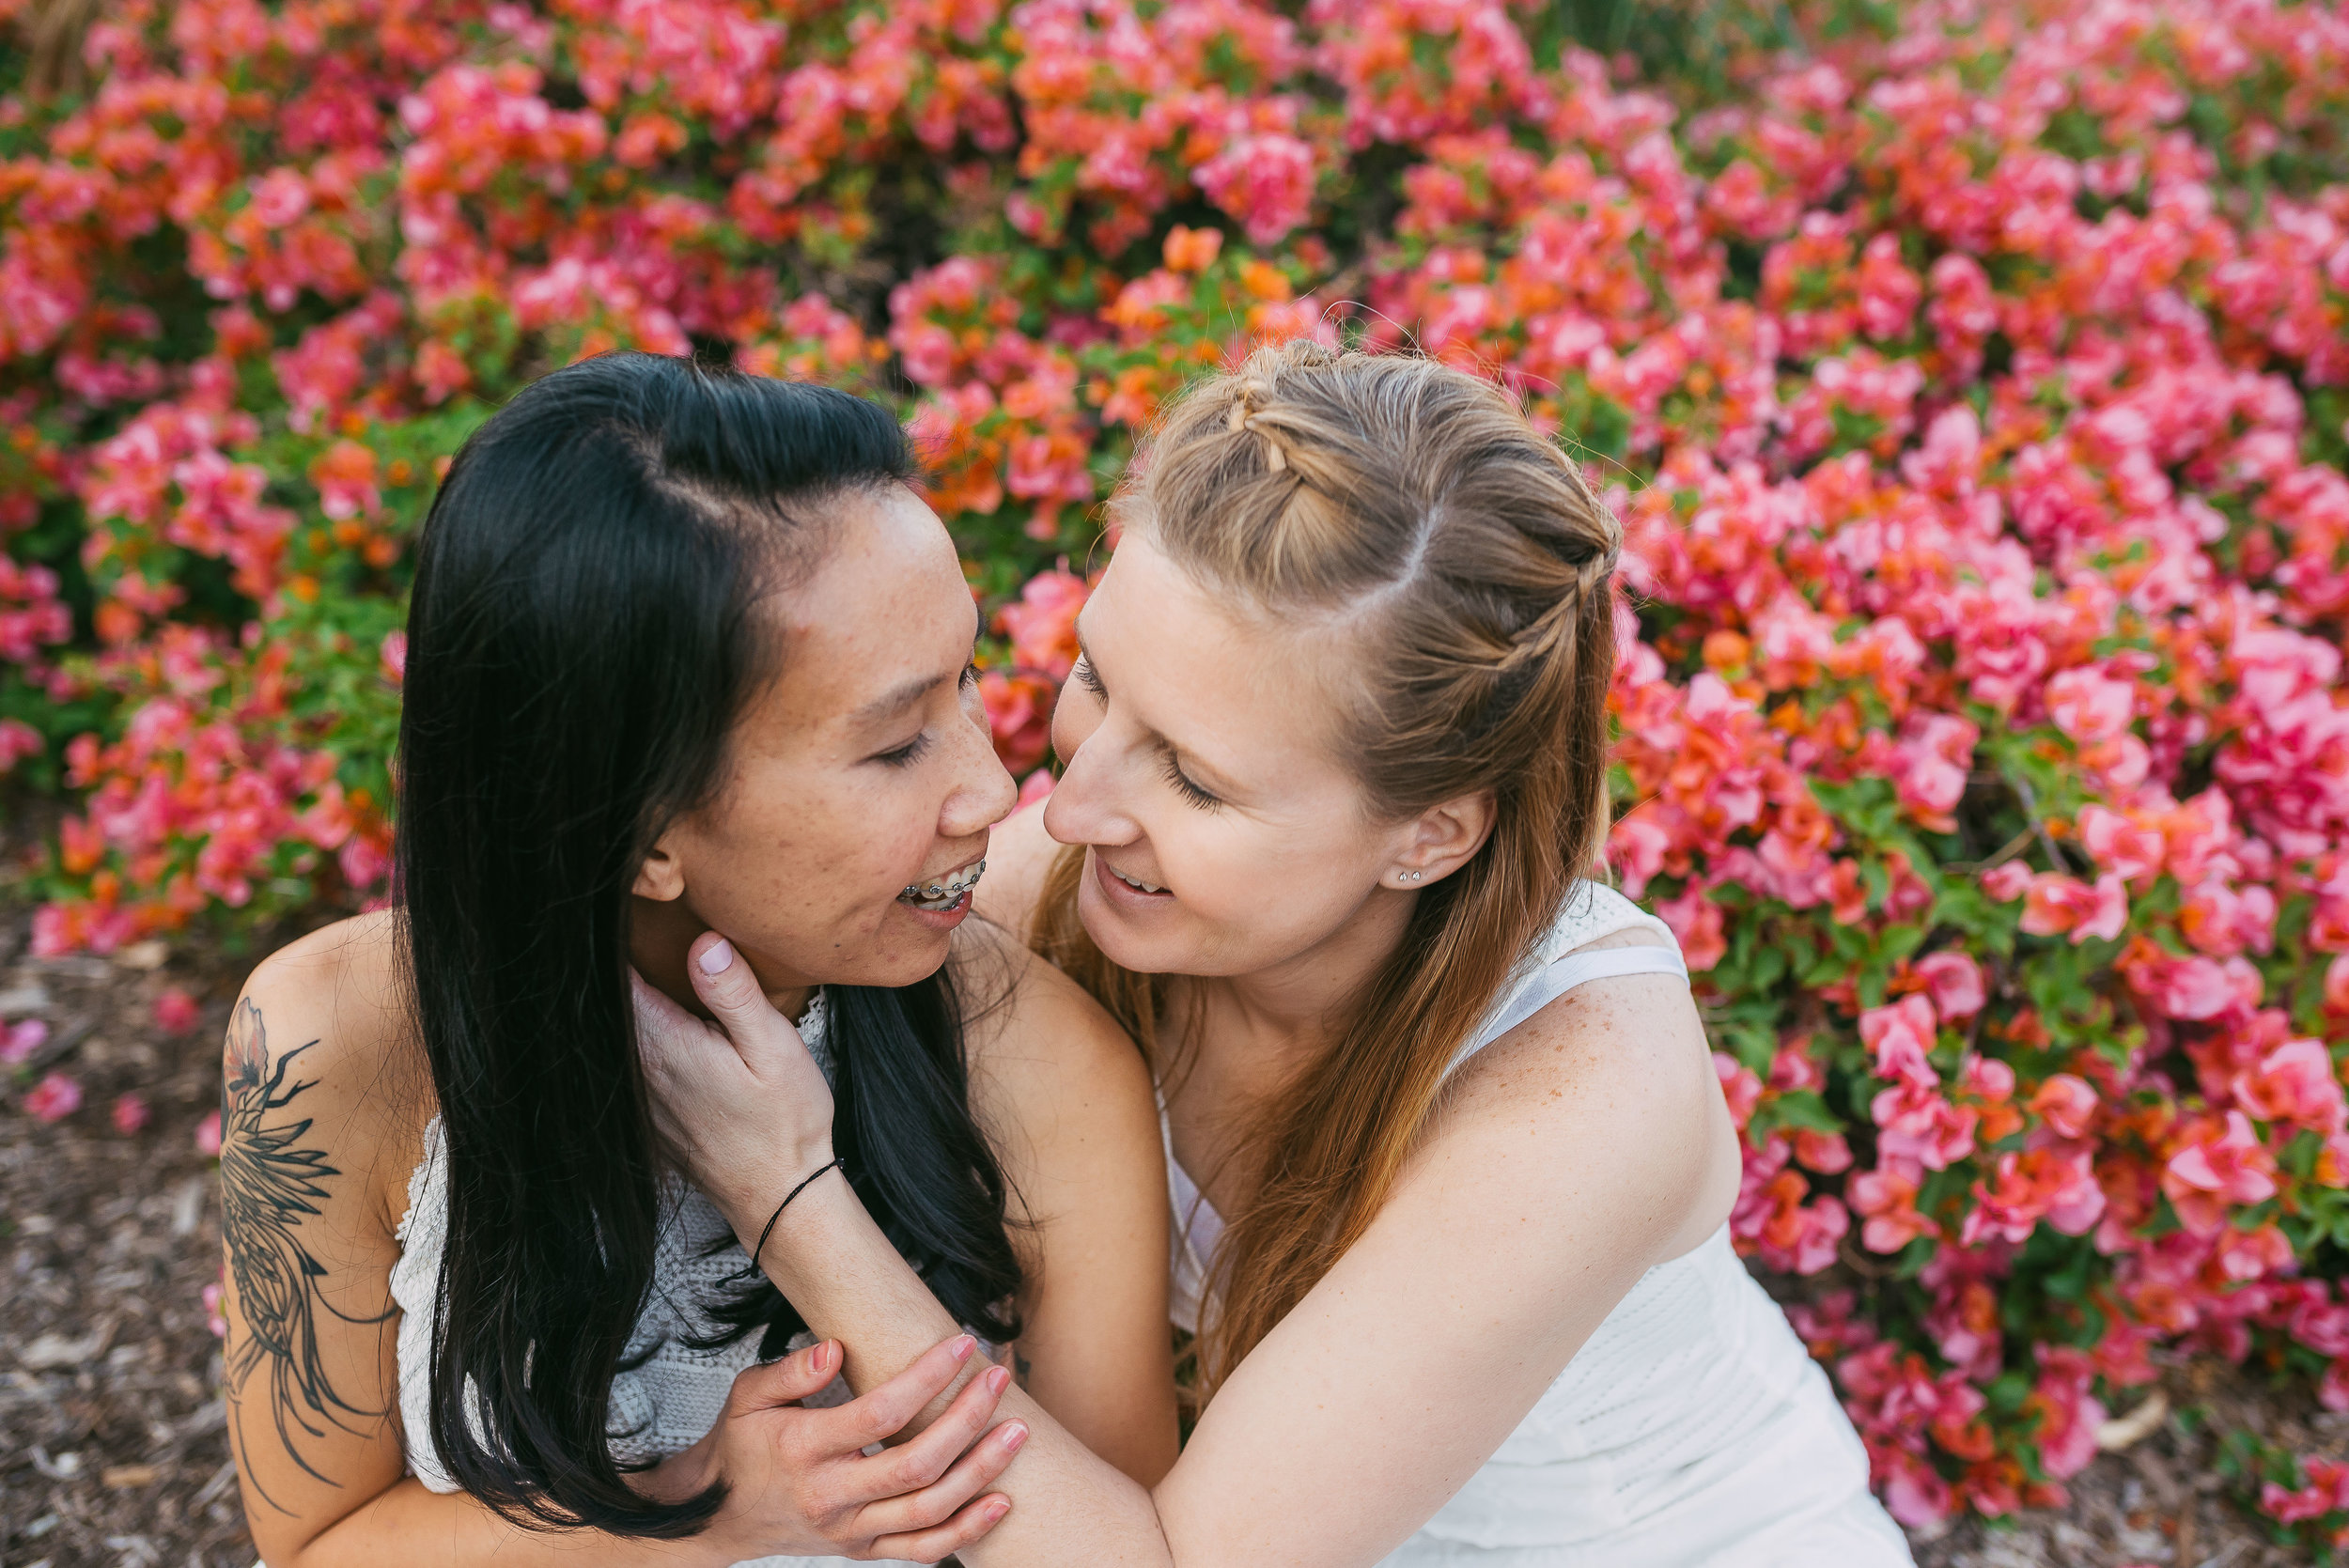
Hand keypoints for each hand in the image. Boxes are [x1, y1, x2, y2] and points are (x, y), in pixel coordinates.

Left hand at [632, 930, 835, 1229]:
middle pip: (609, 1003)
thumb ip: (734, 994)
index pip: (618, 978)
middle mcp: (639, 1069)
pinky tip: (653, 1021)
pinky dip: (630, 1038)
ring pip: (612, 1034)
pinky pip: (624, 1064)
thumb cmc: (785, 1121)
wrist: (779, 1195)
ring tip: (634, 963)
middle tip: (629, 925)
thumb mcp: (773, 1047)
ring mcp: (637, 1095)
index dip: (615, 938)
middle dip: (616, 965)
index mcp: (665, 1043)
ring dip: (623, 1002)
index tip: (625, 906)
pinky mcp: (645, 1114)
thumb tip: (703, 942)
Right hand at [655, 1332, 1027, 1564]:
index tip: (961, 1345)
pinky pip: (923, 1550)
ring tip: (1016, 1431)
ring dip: (980, 1472)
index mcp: (804, 1451)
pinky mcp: (864, 1552)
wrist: (719, 1516)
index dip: (926, 1379)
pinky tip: (1001, 1500)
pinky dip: (967, 1531)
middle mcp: (831, 1498)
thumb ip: (789, 1371)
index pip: (879, 1415)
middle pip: (916, 1465)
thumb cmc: (742, 1445)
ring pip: (928, 1512)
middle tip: (998, 1379)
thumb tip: (836, 1349)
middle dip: (967, 1419)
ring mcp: (851, 1532)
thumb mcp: (747, 1395)